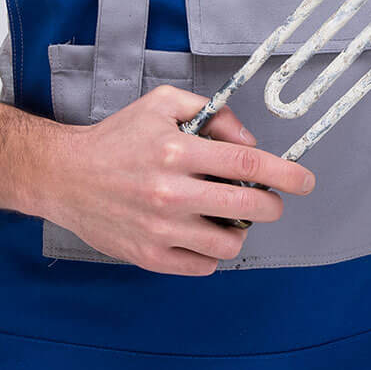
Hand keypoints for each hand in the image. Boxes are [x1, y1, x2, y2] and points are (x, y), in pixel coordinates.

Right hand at [39, 85, 314, 275]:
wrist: (64, 175)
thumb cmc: (118, 137)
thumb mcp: (164, 104)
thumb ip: (213, 113)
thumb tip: (250, 138)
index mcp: (178, 151)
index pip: (248, 164)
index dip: (285, 173)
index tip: (306, 181)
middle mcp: (171, 192)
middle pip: (248, 205)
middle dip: (272, 204)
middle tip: (268, 200)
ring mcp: (160, 228)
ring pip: (229, 241)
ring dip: (240, 230)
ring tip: (228, 216)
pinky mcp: (148, 255)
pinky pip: (203, 265)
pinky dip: (212, 252)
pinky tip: (201, 233)